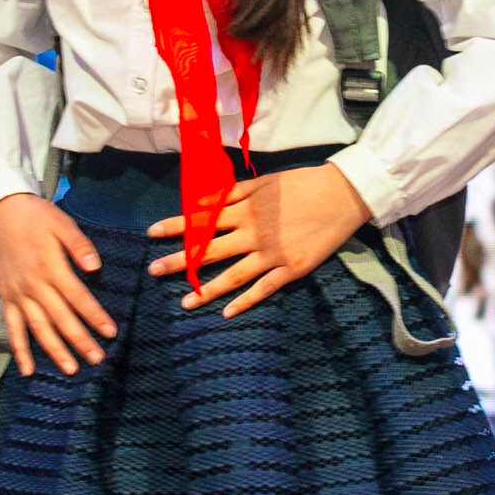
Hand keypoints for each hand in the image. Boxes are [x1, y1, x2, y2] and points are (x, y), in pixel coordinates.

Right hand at [0, 193, 110, 374]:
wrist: (0, 213)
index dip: (95, 316)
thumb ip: (79, 246)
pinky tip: (28, 370)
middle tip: (98, 359)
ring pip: (38, 329)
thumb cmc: (37, 217)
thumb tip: (95, 268)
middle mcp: (33, 286)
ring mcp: (18, 295)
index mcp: (50, 267)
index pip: (78, 298)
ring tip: (72, 370)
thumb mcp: (62, 223)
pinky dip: (20, 350)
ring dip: (55, 351)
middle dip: (80, 341)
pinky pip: (13, 329)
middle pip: (60, 319)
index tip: (111, 333)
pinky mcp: (6, 299)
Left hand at [148, 165, 369, 314]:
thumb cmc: (302, 184)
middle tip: (152, 271)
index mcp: (246, 209)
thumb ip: (235, 194)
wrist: (343, 195)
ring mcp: (272, 253)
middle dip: (180, 261)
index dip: (176, 226)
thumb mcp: (265, 182)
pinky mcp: (292, 268)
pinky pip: (264, 288)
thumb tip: (206, 201)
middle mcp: (254, 232)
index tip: (151, 233)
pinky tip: (227, 313)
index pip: (203, 219)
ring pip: (233, 274)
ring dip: (207, 289)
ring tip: (183, 303)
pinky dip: (245, 301)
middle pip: (210, 250)